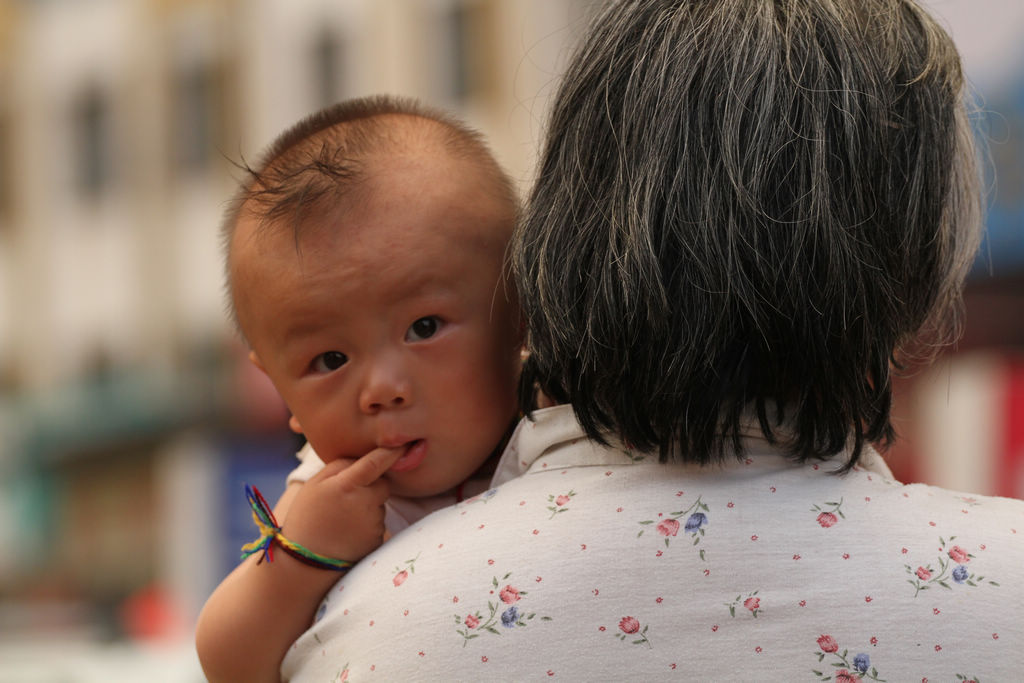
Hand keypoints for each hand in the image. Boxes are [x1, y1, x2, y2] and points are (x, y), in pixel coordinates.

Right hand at [279, 446, 403, 564]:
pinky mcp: (378, 540)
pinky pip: (379, 524)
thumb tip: (365, 457)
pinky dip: (367, 525)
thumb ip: (340, 465)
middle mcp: (364, 503)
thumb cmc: (306, 517)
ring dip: (368, 506)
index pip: (376, 462)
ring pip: (380, 505)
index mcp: (347, 485)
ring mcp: (373, 523)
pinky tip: (349, 532)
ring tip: (342, 519)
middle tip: (348, 497)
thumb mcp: (314, 485)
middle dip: (372, 486)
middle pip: (383, 485)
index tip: (403, 443)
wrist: (304, 562)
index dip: (391, 451)